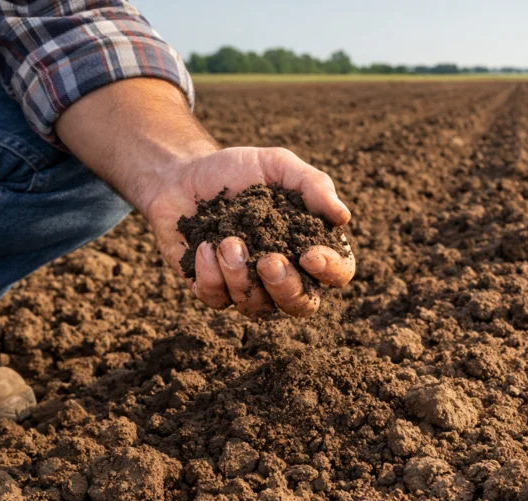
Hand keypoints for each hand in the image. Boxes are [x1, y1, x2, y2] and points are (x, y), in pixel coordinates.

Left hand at [142, 147, 354, 317]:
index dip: (330, 271)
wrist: (184, 174)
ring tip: (227, 241)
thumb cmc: (238, 170)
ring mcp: (248, 286)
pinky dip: (211, 275)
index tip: (309, 254)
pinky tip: (204, 246)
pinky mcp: (213, 289)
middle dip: (285, 287)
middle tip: (268, 260)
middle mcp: (284, 273)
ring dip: (242, 277)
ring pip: (257, 308)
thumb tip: (343, 217)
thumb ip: (313, 185)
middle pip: (301, 305)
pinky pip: (218, 300)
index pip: (338, 273)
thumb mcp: (278, 165)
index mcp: (310, 245)